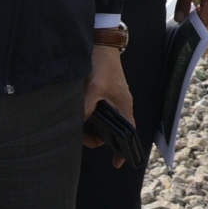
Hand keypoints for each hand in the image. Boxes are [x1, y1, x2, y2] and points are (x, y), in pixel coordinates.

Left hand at [84, 47, 134, 166]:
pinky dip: (87, 118)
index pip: (130, 133)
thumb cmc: (102, 66)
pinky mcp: (102, 95)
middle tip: (81, 137)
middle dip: (97, 138)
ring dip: (90, 127)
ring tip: (77, 124)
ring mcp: (111, 100)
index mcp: (124, 106)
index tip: (117, 163)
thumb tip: (78, 125)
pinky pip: (96, 113)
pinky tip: (77, 114)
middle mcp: (120, 105)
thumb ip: (87, 108)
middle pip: (113, 131)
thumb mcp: (94, 89)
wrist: (100, 45)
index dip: (125, 150)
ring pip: (103, 123)